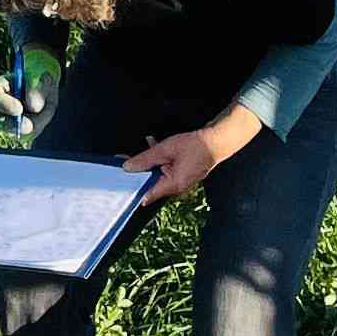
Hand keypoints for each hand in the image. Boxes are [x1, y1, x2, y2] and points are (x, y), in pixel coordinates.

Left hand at [124, 105, 261, 201]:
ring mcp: (180, 181)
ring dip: (151, 159)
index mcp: (173, 185)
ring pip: (158, 172)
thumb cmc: (195, 146)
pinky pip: (167, 168)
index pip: (147, 194)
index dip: (132, 189)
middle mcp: (176, 187)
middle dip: (139, 169)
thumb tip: (128, 167)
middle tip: (124, 159)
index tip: (119, 185)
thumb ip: (145, 159)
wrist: (217, 141)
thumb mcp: (165, 150)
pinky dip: (160, 157)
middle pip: (151, 181)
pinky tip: (155, 143)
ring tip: (148, 143)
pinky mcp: (183, 174)